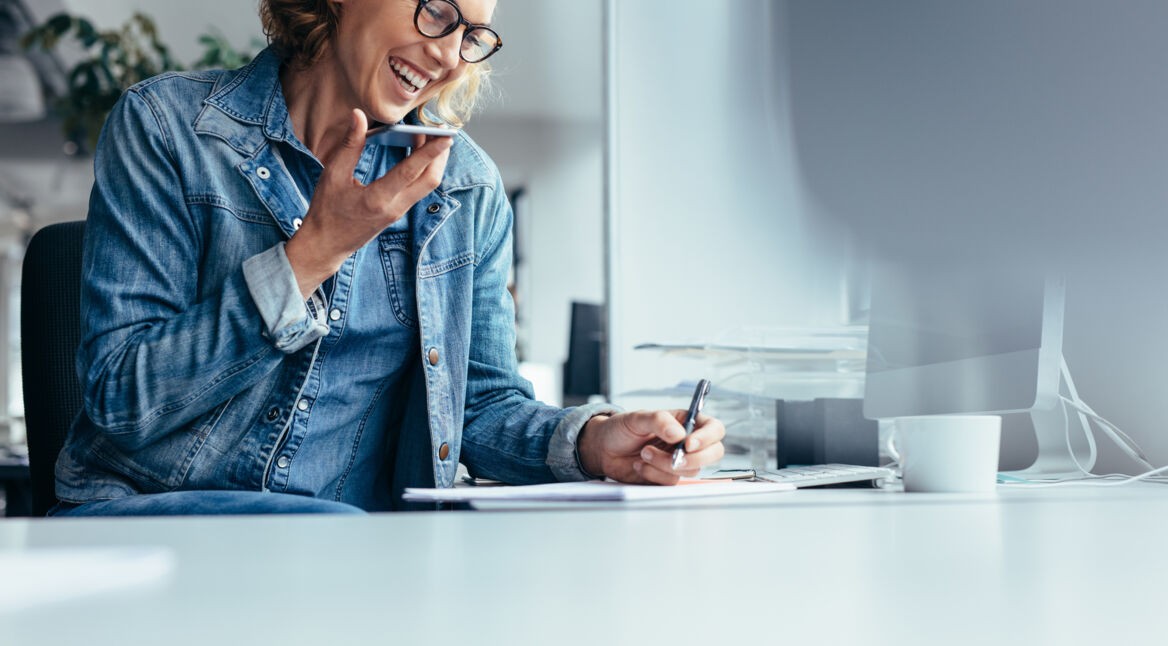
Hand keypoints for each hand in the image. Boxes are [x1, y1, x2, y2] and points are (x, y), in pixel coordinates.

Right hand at [285, 109, 452, 296]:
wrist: (327, 245)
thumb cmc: (326, 210)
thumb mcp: (332, 174)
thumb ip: (349, 145)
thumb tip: (358, 115)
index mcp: (377, 199)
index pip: (410, 172)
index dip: (430, 152)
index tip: (446, 137)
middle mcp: (395, 207)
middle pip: (430, 180)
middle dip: (441, 155)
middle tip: (442, 130)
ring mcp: (399, 211)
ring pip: (428, 185)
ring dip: (434, 161)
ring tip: (431, 136)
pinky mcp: (399, 211)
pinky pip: (419, 188)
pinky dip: (423, 169)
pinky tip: (417, 151)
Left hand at [577, 411, 725, 484]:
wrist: (604, 449)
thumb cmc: (621, 428)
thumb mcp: (637, 418)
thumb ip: (659, 421)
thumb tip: (678, 434)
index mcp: (686, 422)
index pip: (713, 429)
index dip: (707, 438)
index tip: (688, 444)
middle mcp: (687, 442)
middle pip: (713, 453)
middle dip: (693, 459)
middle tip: (673, 458)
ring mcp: (680, 462)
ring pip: (690, 471)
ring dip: (664, 465)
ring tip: (644, 454)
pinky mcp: (667, 477)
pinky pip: (671, 482)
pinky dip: (654, 475)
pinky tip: (640, 466)